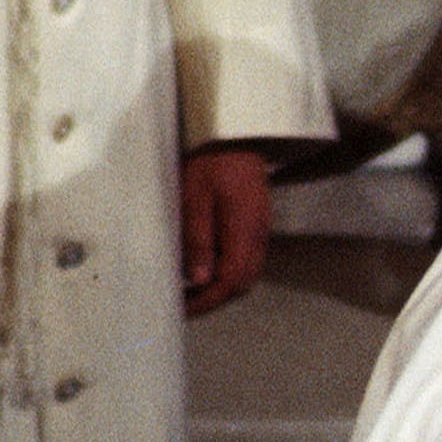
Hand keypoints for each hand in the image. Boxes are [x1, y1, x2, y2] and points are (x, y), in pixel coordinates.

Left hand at [182, 143, 274, 315]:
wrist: (235, 133)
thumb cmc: (210, 160)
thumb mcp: (194, 196)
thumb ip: (197, 238)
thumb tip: (199, 280)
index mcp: (244, 231)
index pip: (230, 281)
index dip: (206, 301)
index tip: (180, 308)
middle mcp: (258, 235)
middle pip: (242, 283)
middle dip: (214, 300)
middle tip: (184, 304)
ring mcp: (260, 229)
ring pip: (246, 274)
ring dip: (221, 287)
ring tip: (192, 291)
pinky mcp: (256, 223)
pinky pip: (246, 259)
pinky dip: (227, 272)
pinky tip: (206, 267)